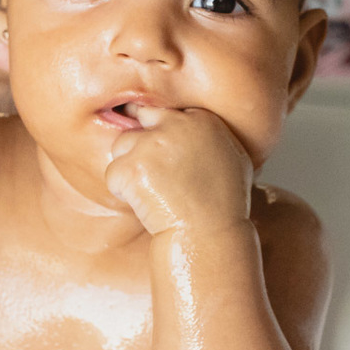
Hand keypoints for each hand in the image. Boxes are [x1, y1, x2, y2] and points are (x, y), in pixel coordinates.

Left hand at [105, 107, 252, 236]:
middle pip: (139, 119)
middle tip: (147, 171)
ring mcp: (151, 145)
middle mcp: (175, 125)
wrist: (209, 236)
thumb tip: (198, 129)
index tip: (164, 158)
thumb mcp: (236, 160)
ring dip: (129, 167)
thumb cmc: (225, 206)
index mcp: (201, 120)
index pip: (164, 113)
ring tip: (152, 193)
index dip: (159, 135)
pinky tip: (145, 204)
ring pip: (121, 146)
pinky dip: (122, 192)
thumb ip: (214, 137)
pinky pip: (113, 174)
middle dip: (140, 142)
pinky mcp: (132, 167)